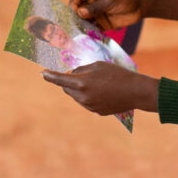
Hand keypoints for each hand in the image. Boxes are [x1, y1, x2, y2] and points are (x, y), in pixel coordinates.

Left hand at [41, 62, 158, 114]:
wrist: (135, 91)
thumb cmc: (117, 74)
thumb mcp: (97, 65)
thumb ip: (82, 69)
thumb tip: (73, 74)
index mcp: (81, 83)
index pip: (60, 80)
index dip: (50, 76)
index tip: (42, 73)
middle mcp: (83, 97)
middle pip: (67, 89)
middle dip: (69, 82)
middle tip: (80, 75)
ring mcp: (90, 106)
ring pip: (77, 97)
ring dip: (80, 90)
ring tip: (97, 83)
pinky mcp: (97, 112)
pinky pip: (87, 102)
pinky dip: (89, 96)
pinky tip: (103, 91)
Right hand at [69, 0, 143, 29]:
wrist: (141, 5)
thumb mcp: (109, 0)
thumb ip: (95, 7)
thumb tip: (80, 12)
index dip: (73, 4)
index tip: (75, 13)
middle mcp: (92, 3)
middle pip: (78, 10)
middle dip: (75, 17)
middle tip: (74, 26)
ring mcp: (97, 14)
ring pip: (84, 21)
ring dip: (82, 26)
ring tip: (80, 33)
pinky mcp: (103, 24)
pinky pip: (93, 29)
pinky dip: (90, 33)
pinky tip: (89, 37)